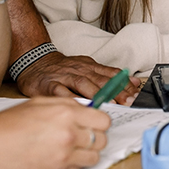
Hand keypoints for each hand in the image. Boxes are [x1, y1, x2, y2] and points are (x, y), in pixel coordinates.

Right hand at [0, 97, 110, 168]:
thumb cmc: (8, 124)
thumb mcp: (38, 103)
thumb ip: (65, 104)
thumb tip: (86, 108)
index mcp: (66, 113)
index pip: (103, 120)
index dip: (99, 122)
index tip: (93, 124)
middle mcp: (70, 134)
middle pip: (103, 139)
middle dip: (94, 137)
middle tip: (81, 137)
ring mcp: (65, 155)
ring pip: (95, 156)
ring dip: (86, 153)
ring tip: (71, 149)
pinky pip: (79, 168)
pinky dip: (73, 164)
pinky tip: (59, 157)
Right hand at [17, 51, 137, 103]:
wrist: (34, 61)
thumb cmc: (63, 70)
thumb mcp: (88, 67)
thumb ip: (110, 76)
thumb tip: (134, 82)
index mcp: (90, 67)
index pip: (111, 75)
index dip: (124, 85)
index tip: (134, 95)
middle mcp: (79, 70)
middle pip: (101, 80)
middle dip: (116, 91)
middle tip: (127, 102)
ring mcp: (64, 76)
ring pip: (83, 84)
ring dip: (97, 95)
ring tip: (109, 105)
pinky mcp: (49, 84)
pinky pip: (61, 92)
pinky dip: (70, 98)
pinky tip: (79, 107)